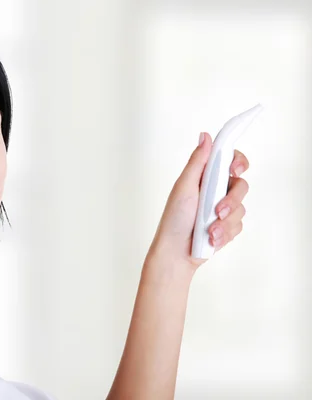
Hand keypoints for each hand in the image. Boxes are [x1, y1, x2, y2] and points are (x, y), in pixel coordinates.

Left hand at [146, 132, 249, 270]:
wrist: (176, 253)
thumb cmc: (174, 219)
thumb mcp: (184, 187)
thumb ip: (197, 162)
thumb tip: (205, 136)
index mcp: (204, 177)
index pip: (229, 160)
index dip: (238, 161)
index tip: (236, 169)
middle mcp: (215, 190)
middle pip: (241, 185)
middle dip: (231, 200)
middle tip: (218, 211)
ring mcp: (222, 209)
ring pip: (241, 208)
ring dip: (225, 222)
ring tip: (208, 232)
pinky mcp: (227, 226)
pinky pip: (239, 225)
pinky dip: (225, 233)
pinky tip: (211, 239)